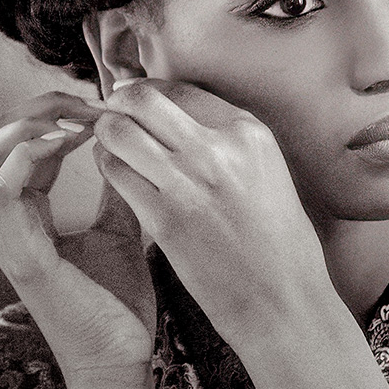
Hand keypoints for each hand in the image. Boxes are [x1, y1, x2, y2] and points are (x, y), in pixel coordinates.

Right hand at [0, 91, 155, 388]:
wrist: (120, 362)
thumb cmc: (118, 304)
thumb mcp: (120, 230)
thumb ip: (116, 189)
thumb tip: (127, 146)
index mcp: (25, 215)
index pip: (16, 143)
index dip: (53, 113)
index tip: (100, 106)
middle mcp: (5, 223)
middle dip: (35, 107)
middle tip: (86, 103)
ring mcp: (6, 239)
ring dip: (29, 124)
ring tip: (78, 118)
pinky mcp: (19, 257)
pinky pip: (1, 191)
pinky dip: (28, 156)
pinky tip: (70, 146)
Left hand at [90, 79, 329, 329]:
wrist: (283, 298)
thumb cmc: (279, 241)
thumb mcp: (269, 172)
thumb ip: (230, 143)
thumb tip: (181, 121)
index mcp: (249, 133)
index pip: (182, 90)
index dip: (150, 90)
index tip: (135, 96)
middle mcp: (218, 149)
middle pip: (145, 99)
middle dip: (120, 102)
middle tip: (112, 111)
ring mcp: (188, 182)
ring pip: (120, 132)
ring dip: (105, 132)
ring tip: (107, 141)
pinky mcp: (164, 218)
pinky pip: (115, 173)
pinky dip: (106, 165)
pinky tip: (112, 170)